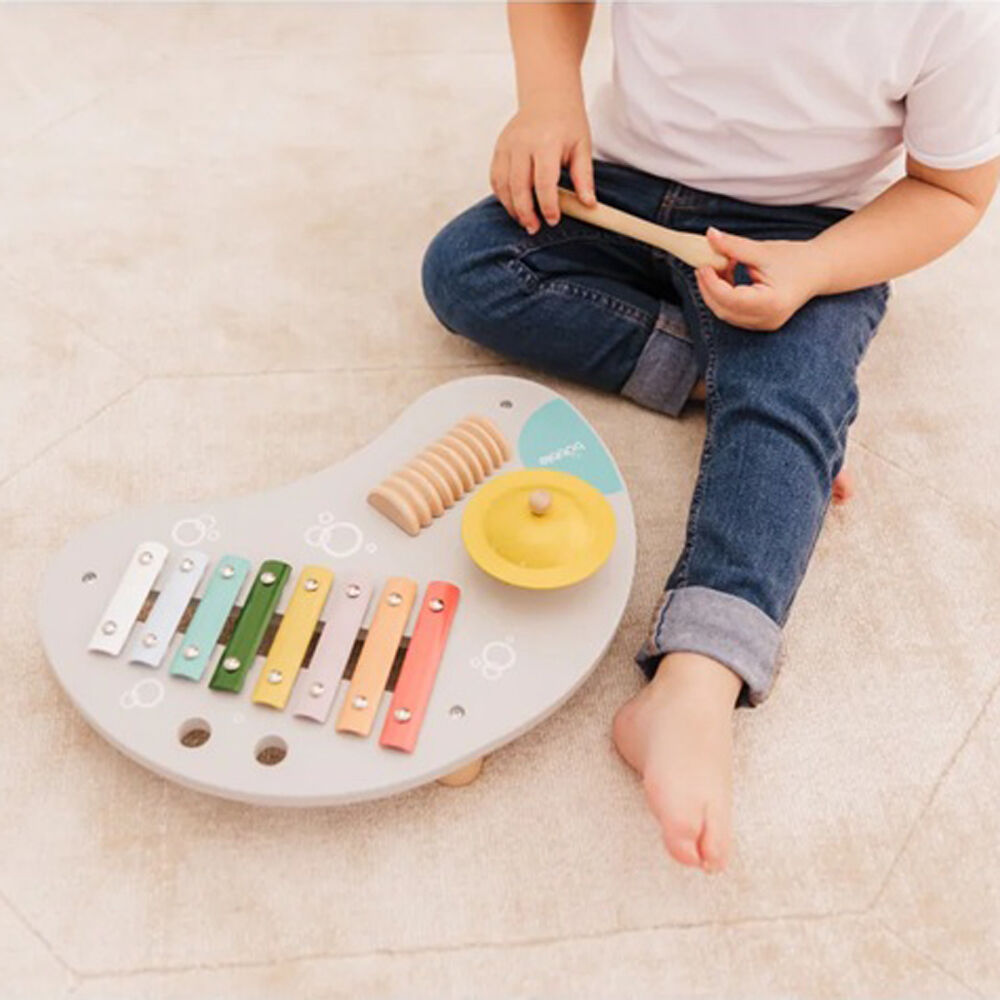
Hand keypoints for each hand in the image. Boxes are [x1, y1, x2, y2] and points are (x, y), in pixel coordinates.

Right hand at [490, 97, 595, 234]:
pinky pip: (495, 178)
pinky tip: (514, 206)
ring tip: (524, 221)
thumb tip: (589, 205)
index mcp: (546, 142)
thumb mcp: (582, 147)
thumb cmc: (567, 122)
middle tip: (534, 228)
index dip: (548, 204)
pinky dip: (502, 196)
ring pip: (502, 185)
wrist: (547, 96)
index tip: (553, 220)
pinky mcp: (498, 149)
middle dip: (525, 212)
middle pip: (518, 186)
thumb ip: (584, 178)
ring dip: (511, 207)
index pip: (544, 181)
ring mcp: (507, 145)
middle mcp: (522, 143)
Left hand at [695, 228, 831, 330]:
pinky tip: (727, 276)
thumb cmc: (795, 259)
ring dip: (715, 291)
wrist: (818, 271)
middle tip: (703, 265)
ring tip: (719, 266)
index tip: (702, 265)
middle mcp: (767, 319)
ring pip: (726, 313)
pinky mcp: (759, 323)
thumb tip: (710, 235)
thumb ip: (734, 246)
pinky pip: (733, 313)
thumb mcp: (763, 250)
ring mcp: (763, 325)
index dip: (711, 283)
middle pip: (724, 309)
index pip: (731, 299)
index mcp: (771, 302)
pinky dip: (724, 296)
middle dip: (709, 288)